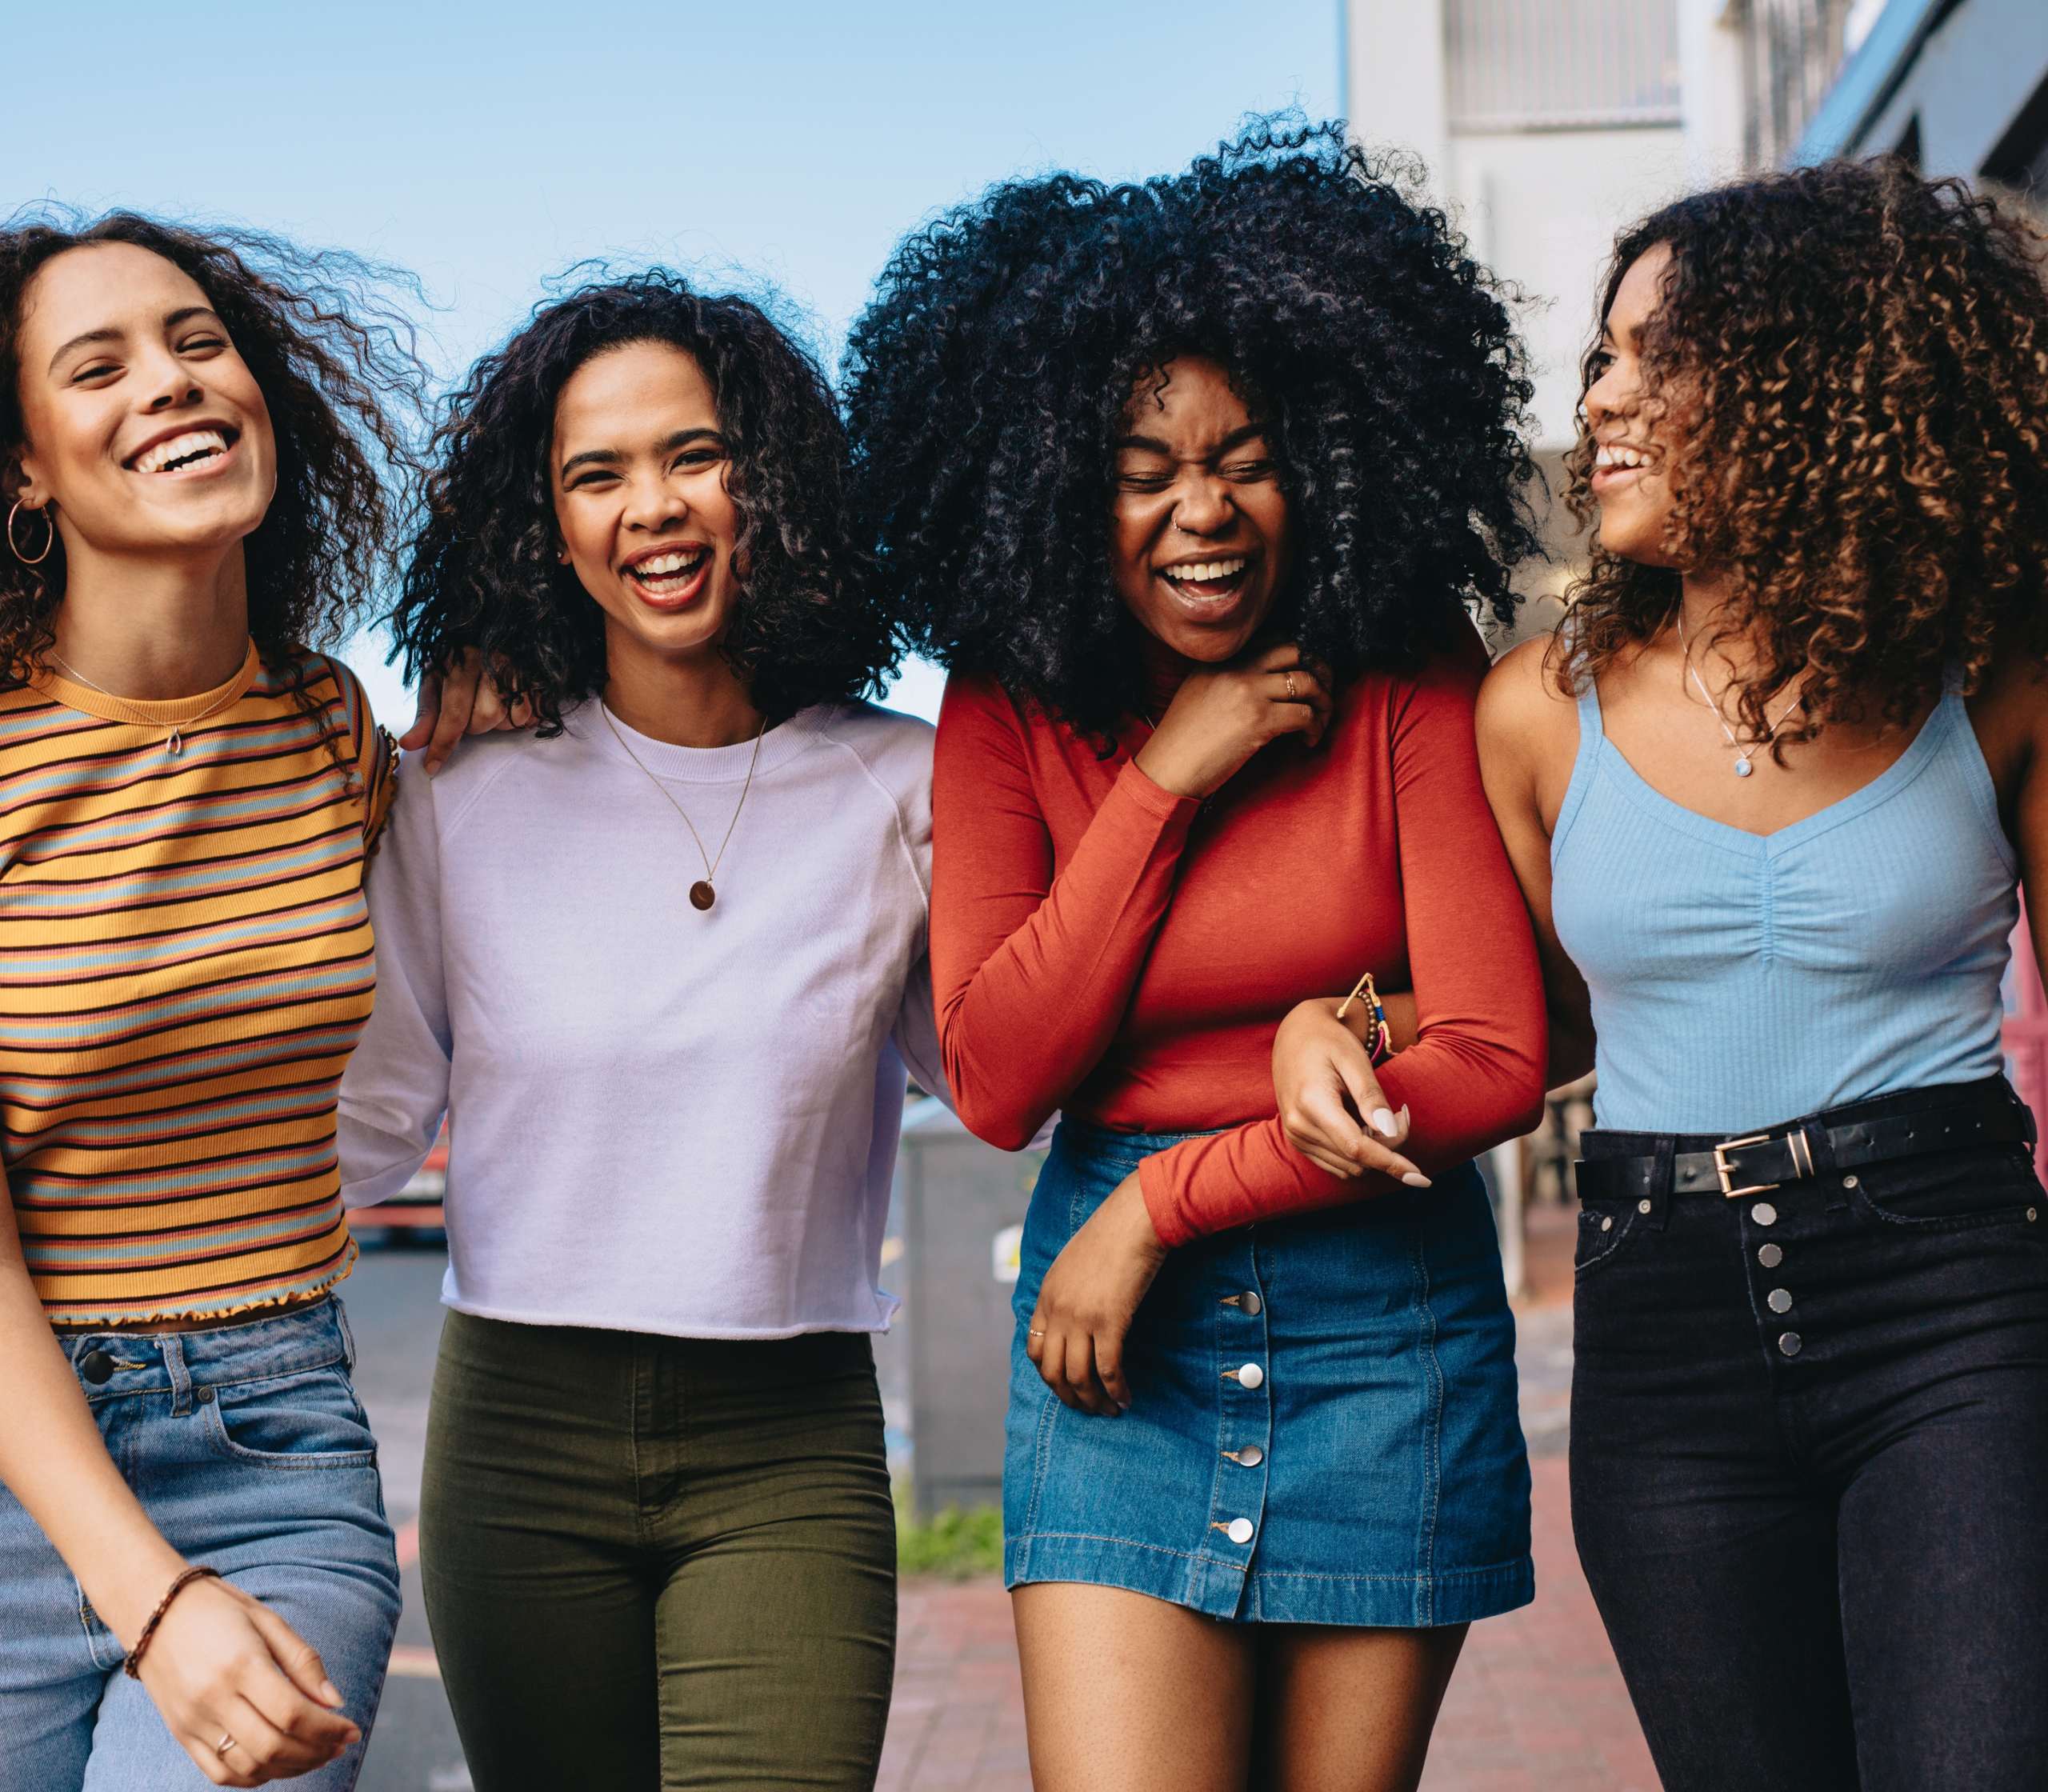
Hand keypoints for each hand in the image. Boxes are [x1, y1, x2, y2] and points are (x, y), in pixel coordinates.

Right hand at [132, 1572, 358, 1785]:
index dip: (328, 1729)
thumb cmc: (220, 1609)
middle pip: (273, 1746)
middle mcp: (213, 1699)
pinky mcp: (181, 1735)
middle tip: (340, 1745)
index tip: (352, 1730)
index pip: (292, 1713)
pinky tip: (279, 1764)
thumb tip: (336, 1702)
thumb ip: (304, 1662)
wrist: (156, 1611)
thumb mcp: (269, 1621)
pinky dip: (254, 1777)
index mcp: (241, 1665)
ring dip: (290, 1768)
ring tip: (317, 1755)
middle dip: (316, 1752)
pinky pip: (220, 1773)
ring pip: (248, 1766)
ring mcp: (193, 1722)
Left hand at [397, 649, 531, 775]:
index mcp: (463, 659)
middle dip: (473, 726)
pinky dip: (516, 719)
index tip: (432, 766)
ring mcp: (521, 670)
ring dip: (496, 723)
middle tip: (470, 709)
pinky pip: (529, 717)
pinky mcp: (540, 681)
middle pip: (483, 719)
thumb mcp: (437, 684)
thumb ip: (426, 716)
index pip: (453, 712)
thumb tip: (408, 744)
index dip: (443, 742)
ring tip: (491, 704)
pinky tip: (509, 704)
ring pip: (507, 720)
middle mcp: (494, 661)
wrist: (499, 641)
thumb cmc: (461, 666)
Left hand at [1026, 1172, 1168, 1415]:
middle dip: (1070, 1397)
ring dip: (1094, 1401)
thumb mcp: (1074, 1263)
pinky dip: (1116, 1390)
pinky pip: (1108, 1370)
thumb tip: (1076, 1317)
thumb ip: (1068, 1291)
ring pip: (1078, 1377)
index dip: (1051, 1375)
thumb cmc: (1112, 1235)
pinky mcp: (1110, 1322)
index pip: (1036, 1350)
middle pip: (1053, 1372)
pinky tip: (1126, 1399)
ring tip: (1109, 1411)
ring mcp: (1081, 1318)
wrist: (1134, 1220)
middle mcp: (1058, 1310)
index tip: (1069, 1386)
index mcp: (1047, 1296)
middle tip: (1089, 1409)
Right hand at [1134, 641, 1331, 800]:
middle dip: (1318, 670)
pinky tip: (1307, 740)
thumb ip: (1228, 678)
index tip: (1304, 675)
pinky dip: (1315, 727)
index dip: (1297, 656)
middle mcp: (1237, 668)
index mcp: (1222, 659)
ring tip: (1320, 720)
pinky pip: (1305, 714)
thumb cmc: (1182, 739)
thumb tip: (1266, 682)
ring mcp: (1249, 692)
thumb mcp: (1198, 691)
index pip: (1273, 640)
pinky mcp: (1259, 720)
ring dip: (1323, 702)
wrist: (1167, 767)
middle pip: (1296, 652)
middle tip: (1322, 693)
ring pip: (1308, 682)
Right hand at [1272, 998, 1432, 1185]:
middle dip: (1387, 1146)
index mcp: (1312, 1103)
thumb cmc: (1328, 1041)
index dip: (1391, 1164)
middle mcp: (1299, 1126)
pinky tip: (1362, 1125)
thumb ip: (1370, 1097)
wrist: (1294, 1033)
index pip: (1357, 1147)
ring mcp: (1295, 1136)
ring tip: (1379, 1115)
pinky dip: (1357, 1154)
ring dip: (1373, 1152)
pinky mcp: (1298, 1140)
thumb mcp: (1354, 1059)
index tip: (1420, 1178)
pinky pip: (1336, 1164)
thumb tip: (1389, 1133)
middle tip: (1399, 1112)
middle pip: (1357, 1159)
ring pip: (1349, 1167)